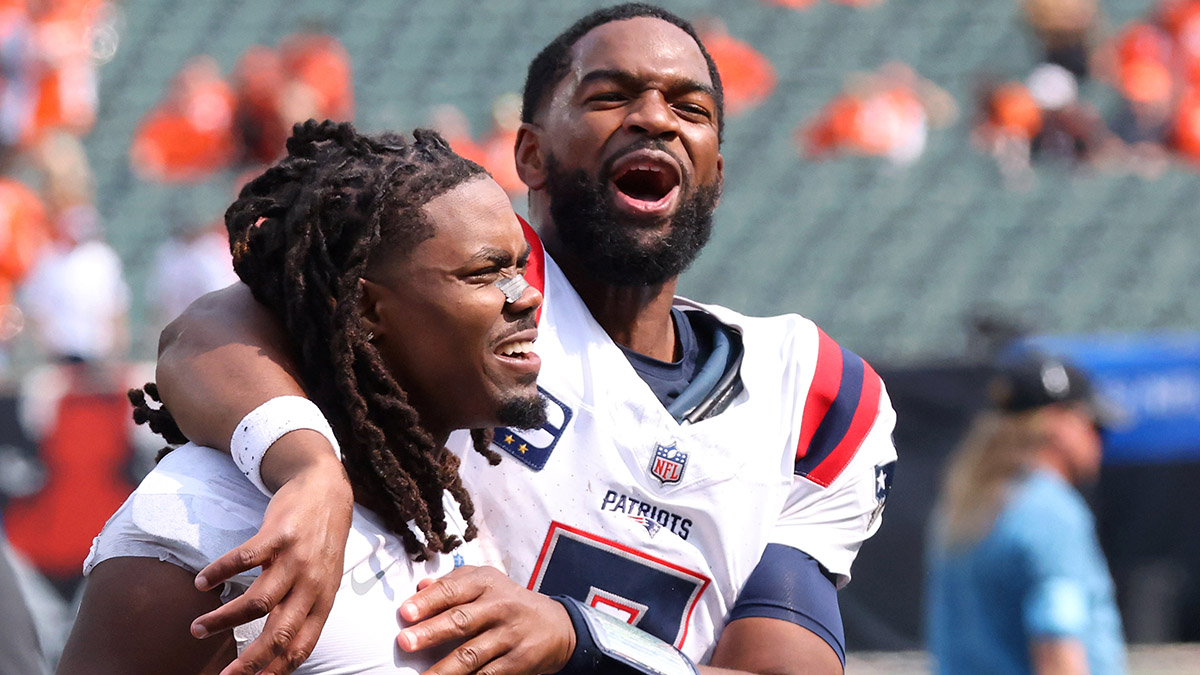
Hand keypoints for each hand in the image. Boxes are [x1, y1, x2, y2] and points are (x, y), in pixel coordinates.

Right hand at [190, 451, 353, 674]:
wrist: (327, 490)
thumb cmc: (321, 542)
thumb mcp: (323, 579)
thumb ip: (304, 609)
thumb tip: (280, 648)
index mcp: (323, 600)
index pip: (302, 645)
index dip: (278, 670)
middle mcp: (311, 584)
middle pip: (279, 632)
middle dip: (249, 660)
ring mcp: (296, 559)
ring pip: (257, 602)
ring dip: (223, 620)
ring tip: (197, 629)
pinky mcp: (278, 535)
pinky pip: (244, 560)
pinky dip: (219, 572)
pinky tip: (202, 582)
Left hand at [397, 565, 575, 674]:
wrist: (556, 627)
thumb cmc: (508, 601)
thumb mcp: (486, 582)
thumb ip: (453, 583)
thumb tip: (419, 588)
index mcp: (487, 583)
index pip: (454, 589)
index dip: (429, 601)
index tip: (405, 612)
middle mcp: (500, 607)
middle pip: (461, 620)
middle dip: (431, 632)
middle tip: (405, 642)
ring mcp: (509, 636)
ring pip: (471, 654)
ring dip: (443, 669)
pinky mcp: (517, 662)